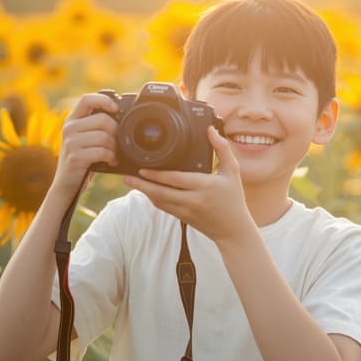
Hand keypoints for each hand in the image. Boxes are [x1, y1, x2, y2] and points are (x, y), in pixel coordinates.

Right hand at [50, 93, 119, 200]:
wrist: (67, 185)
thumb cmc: (82, 161)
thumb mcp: (86, 140)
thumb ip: (96, 127)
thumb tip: (120, 115)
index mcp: (72, 120)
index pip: (87, 100)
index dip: (104, 100)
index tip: (116, 108)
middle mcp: (69, 128)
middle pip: (103, 120)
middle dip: (116, 132)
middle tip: (118, 143)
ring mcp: (71, 143)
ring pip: (105, 136)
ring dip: (115, 147)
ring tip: (113, 154)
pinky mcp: (75, 157)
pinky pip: (102, 151)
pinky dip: (111, 157)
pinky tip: (111, 161)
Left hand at [124, 126, 253, 242]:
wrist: (233, 230)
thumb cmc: (233, 198)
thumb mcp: (233, 171)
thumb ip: (222, 149)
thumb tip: (210, 130)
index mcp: (204, 186)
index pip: (175, 179)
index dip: (157, 175)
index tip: (142, 168)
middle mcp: (193, 200)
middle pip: (161, 192)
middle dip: (142, 184)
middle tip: (127, 176)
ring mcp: (186, 211)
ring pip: (159, 201)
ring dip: (144, 191)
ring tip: (130, 181)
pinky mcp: (183, 218)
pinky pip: (163, 207)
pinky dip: (153, 198)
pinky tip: (145, 190)